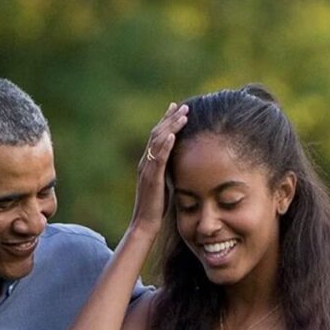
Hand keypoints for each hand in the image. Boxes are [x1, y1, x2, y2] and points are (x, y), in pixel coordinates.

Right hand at [130, 102, 189, 236]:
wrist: (146, 222)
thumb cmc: (157, 206)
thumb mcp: (165, 183)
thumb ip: (169, 170)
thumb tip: (181, 162)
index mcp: (149, 162)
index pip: (158, 136)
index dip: (167, 121)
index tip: (177, 108)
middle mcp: (145, 162)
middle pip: (157, 133)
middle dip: (171, 118)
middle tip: (184, 106)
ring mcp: (147, 169)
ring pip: (158, 142)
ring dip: (170, 127)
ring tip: (183, 115)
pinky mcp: (151, 178)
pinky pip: (158, 159)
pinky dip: (164, 145)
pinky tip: (172, 135)